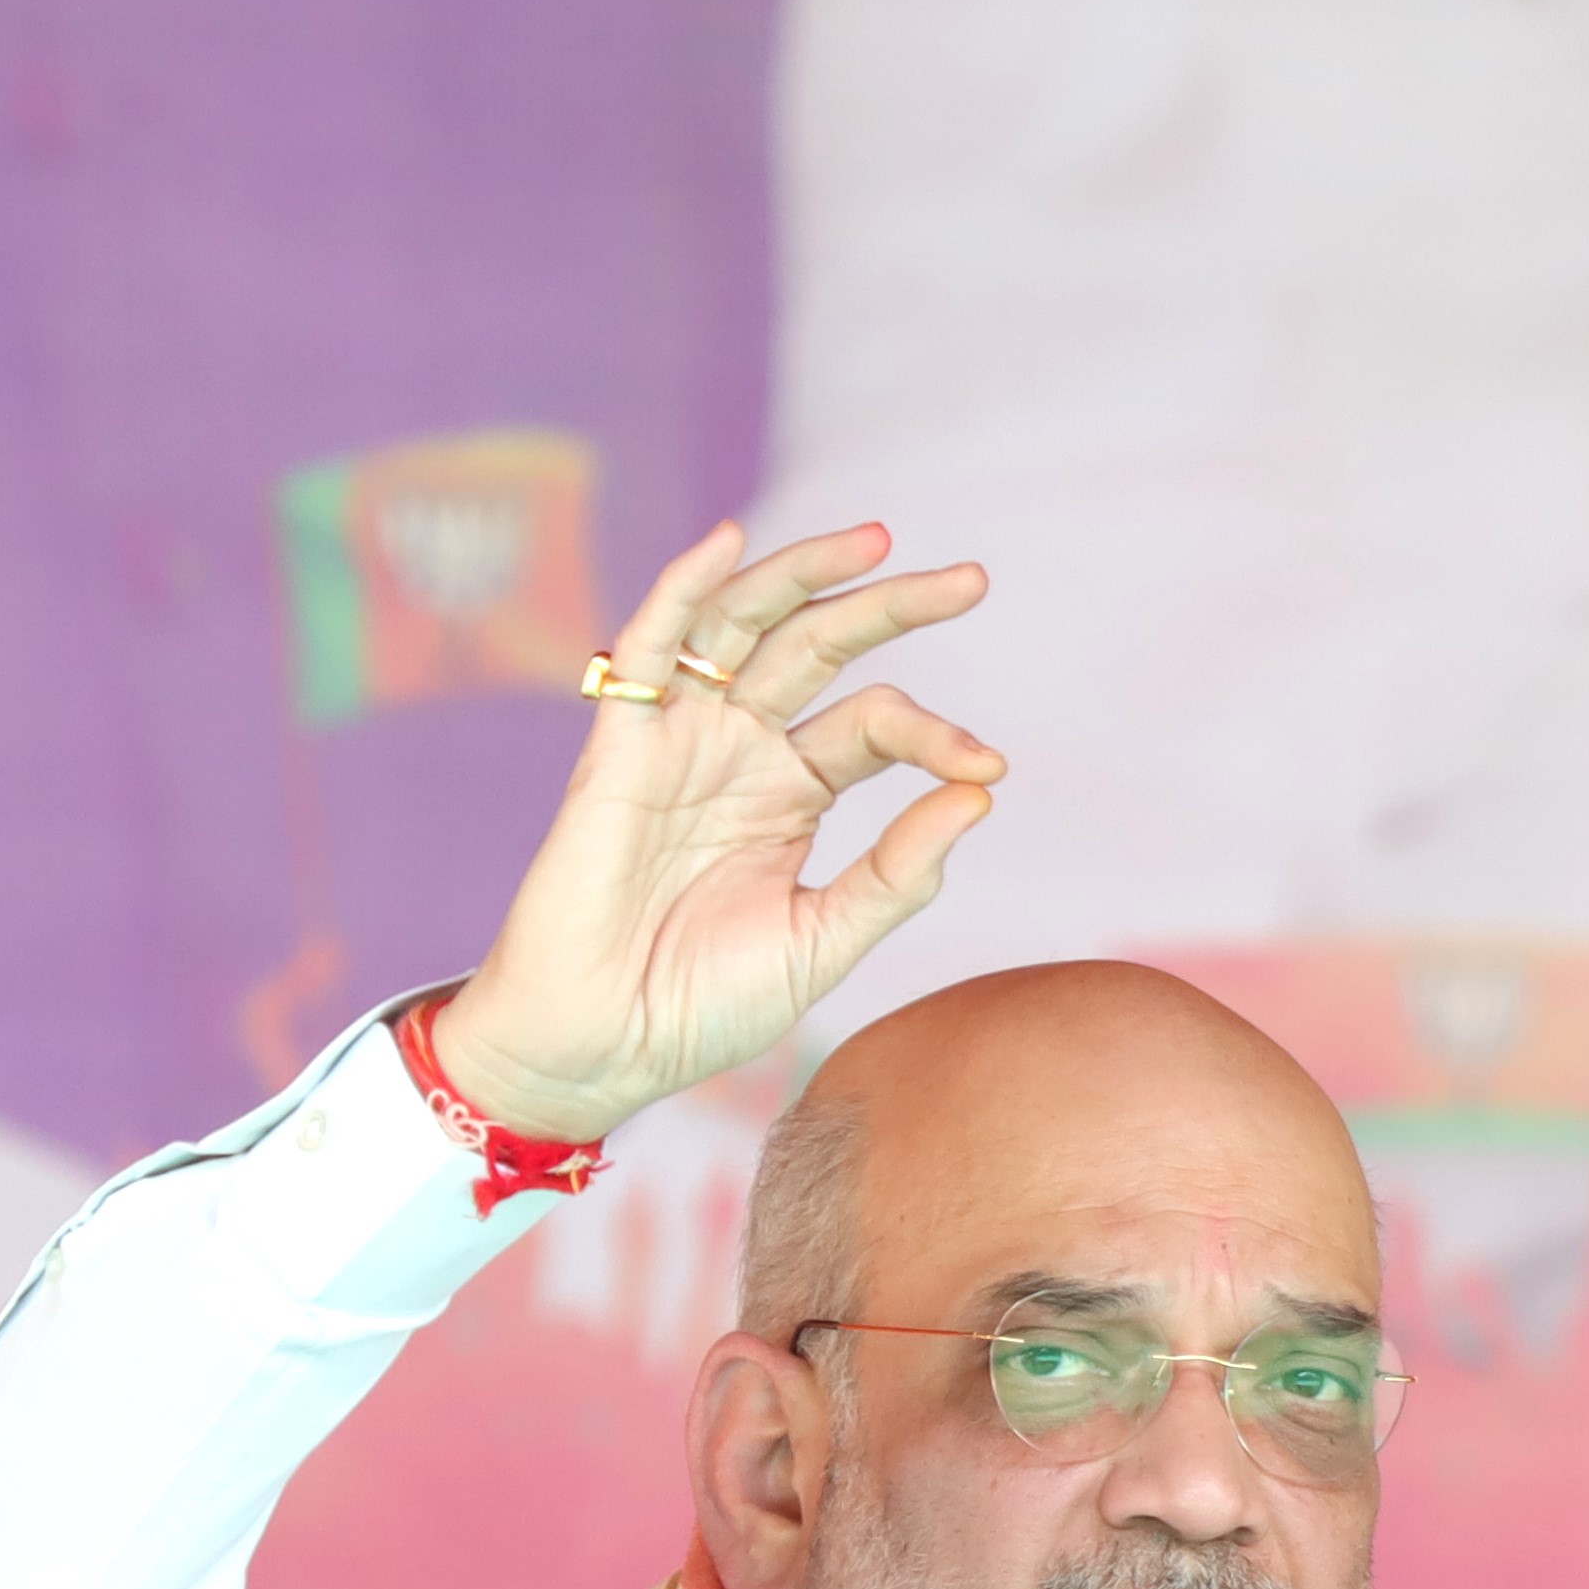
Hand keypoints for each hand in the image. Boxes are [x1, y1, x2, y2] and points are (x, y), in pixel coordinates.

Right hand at [428, 521, 1000, 1139]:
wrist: (601, 1047)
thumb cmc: (702, 1006)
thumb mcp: (822, 941)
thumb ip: (896, 874)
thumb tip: (980, 795)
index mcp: (793, 795)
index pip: (876, 728)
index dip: (936, 737)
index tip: (987, 765)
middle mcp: (740, 752)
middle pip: (821, 648)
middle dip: (893, 607)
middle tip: (973, 581)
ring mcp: (681, 741)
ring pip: (745, 626)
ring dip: (805, 574)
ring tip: (879, 541)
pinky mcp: (620, 749)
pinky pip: (647, 650)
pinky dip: (683, 591)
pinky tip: (729, 542)